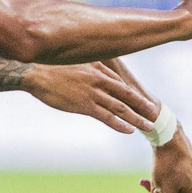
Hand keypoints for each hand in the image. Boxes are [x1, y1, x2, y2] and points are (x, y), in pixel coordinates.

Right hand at [23, 62, 159, 134]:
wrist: (36, 73)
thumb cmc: (51, 68)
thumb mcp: (75, 62)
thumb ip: (88, 67)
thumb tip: (95, 69)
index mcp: (98, 69)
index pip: (121, 84)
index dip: (134, 94)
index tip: (143, 101)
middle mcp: (100, 80)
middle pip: (127, 95)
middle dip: (142, 106)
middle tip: (155, 114)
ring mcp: (93, 93)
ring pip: (121, 108)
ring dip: (136, 118)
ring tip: (148, 126)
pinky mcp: (85, 105)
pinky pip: (107, 117)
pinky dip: (120, 124)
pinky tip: (129, 130)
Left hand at [140, 126, 191, 192]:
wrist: (168, 137)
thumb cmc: (166, 165)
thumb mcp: (161, 191)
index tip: (156, 192)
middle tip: (148, 184)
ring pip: (175, 190)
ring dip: (162, 187)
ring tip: (149, 178)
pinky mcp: (191, 167)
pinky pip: (177, 179)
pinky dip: (165, 178)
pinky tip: (155, 172)